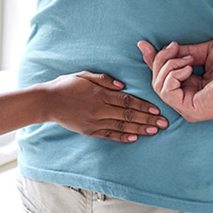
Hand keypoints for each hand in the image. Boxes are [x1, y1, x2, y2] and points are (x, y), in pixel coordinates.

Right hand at [40, 71, 168, 141]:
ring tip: (154, 131)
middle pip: (128, 115)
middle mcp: (99, 109)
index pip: (127, 101)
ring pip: (122, 126)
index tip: (157, 109)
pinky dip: (123, 137)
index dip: (143, 105)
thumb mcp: (85, 75)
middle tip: (164, 123)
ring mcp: (95, 122)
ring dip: (140, 129)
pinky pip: (109, 135)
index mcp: (100, 94)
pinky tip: (134, 138)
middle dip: (148, 119)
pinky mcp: (90, 131)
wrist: (48, 102)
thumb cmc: (66, 85)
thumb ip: (104, 80)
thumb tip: (122, 85)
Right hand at [137, 40, 212, 121]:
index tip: (143, 44)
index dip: (152, 60)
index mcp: (191, 88)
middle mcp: (186, 99)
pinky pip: (166, 91)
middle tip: (174, 47)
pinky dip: (173, 75)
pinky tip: (188, 70)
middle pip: (157, 79)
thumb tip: (163, 47)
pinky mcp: (189, 110)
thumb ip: (183, 53)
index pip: (163, 77)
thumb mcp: (203, 52)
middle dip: (160, 59)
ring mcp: (187, 107)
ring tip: (188, 60)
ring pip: (158, 85)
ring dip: (169, 66)